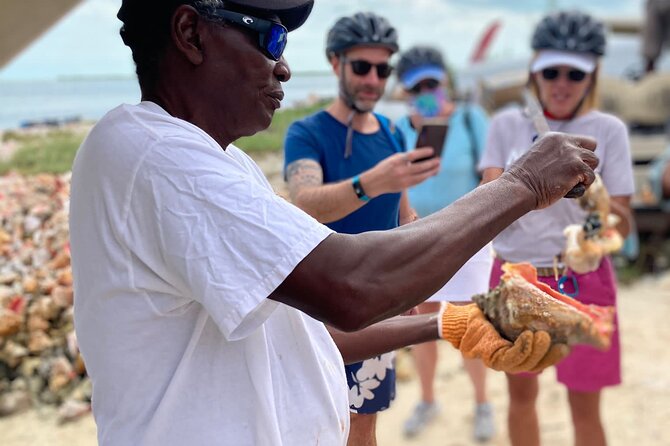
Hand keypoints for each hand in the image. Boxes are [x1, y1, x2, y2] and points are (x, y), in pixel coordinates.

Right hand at [360, 149, 439, 197]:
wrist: (374, 182)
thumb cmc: (385, 168)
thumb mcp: (393, 159)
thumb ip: (405, 158)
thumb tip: (421, 157)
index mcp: (397, 161)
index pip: (412, 155)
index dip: (423, 152)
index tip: (432, 150)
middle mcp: (400, 171)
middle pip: (420, 167)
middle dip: (431, 164)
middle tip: (439, 160)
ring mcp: (402, 180)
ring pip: (421, 176)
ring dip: (431, 172)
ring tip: (438, 168)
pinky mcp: (404, 187)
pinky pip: (418, 182)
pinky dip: (425, 177)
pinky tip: (430, 174)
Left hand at [438, 303, 569, 372]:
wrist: (464, 318)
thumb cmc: (490, 313)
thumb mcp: (514, 311)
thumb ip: (532, 308)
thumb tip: (553, 294)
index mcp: (521, 353)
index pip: (542, 360)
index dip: (555, 356)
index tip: (566, 346)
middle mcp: (513, 361)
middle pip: (536, 366)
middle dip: (550, 357)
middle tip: (561, 345)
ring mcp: (502, 362)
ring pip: (525, 364)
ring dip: (537, 351)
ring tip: (544, 337)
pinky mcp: (492, 359)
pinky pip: (510, 358)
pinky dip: (522, 348)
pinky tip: (528, 336)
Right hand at [502, 132, 598, 208]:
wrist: (518, 188)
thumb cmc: (522, 179)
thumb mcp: (537, 157)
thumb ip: (554, 155)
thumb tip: (566, 164)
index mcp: (553, 137)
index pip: (578, 140)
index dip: (577, 153)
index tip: (570, 165)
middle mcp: (564, 142)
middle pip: (591, 146)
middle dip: (586, 160)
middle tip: (575, 173)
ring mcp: (572, 154)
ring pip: (594, 161)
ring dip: (585, 173)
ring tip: (571, 183)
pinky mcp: (577, 168)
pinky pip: (591, 177)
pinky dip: (583, 186)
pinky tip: (569, 189)